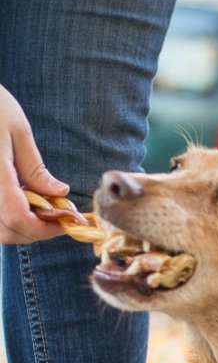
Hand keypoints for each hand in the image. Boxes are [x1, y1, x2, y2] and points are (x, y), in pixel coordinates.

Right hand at [1, 83, 69, 243]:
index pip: (19, 220)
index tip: (66, 220)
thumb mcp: (16, 129)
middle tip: (54, 215)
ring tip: (37, 205)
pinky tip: (17, 198)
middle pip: (6, 232)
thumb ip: (35, 168)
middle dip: (35, 231)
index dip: (46, 229)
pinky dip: (5, 217)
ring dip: (19, 227)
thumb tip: (60, 194)